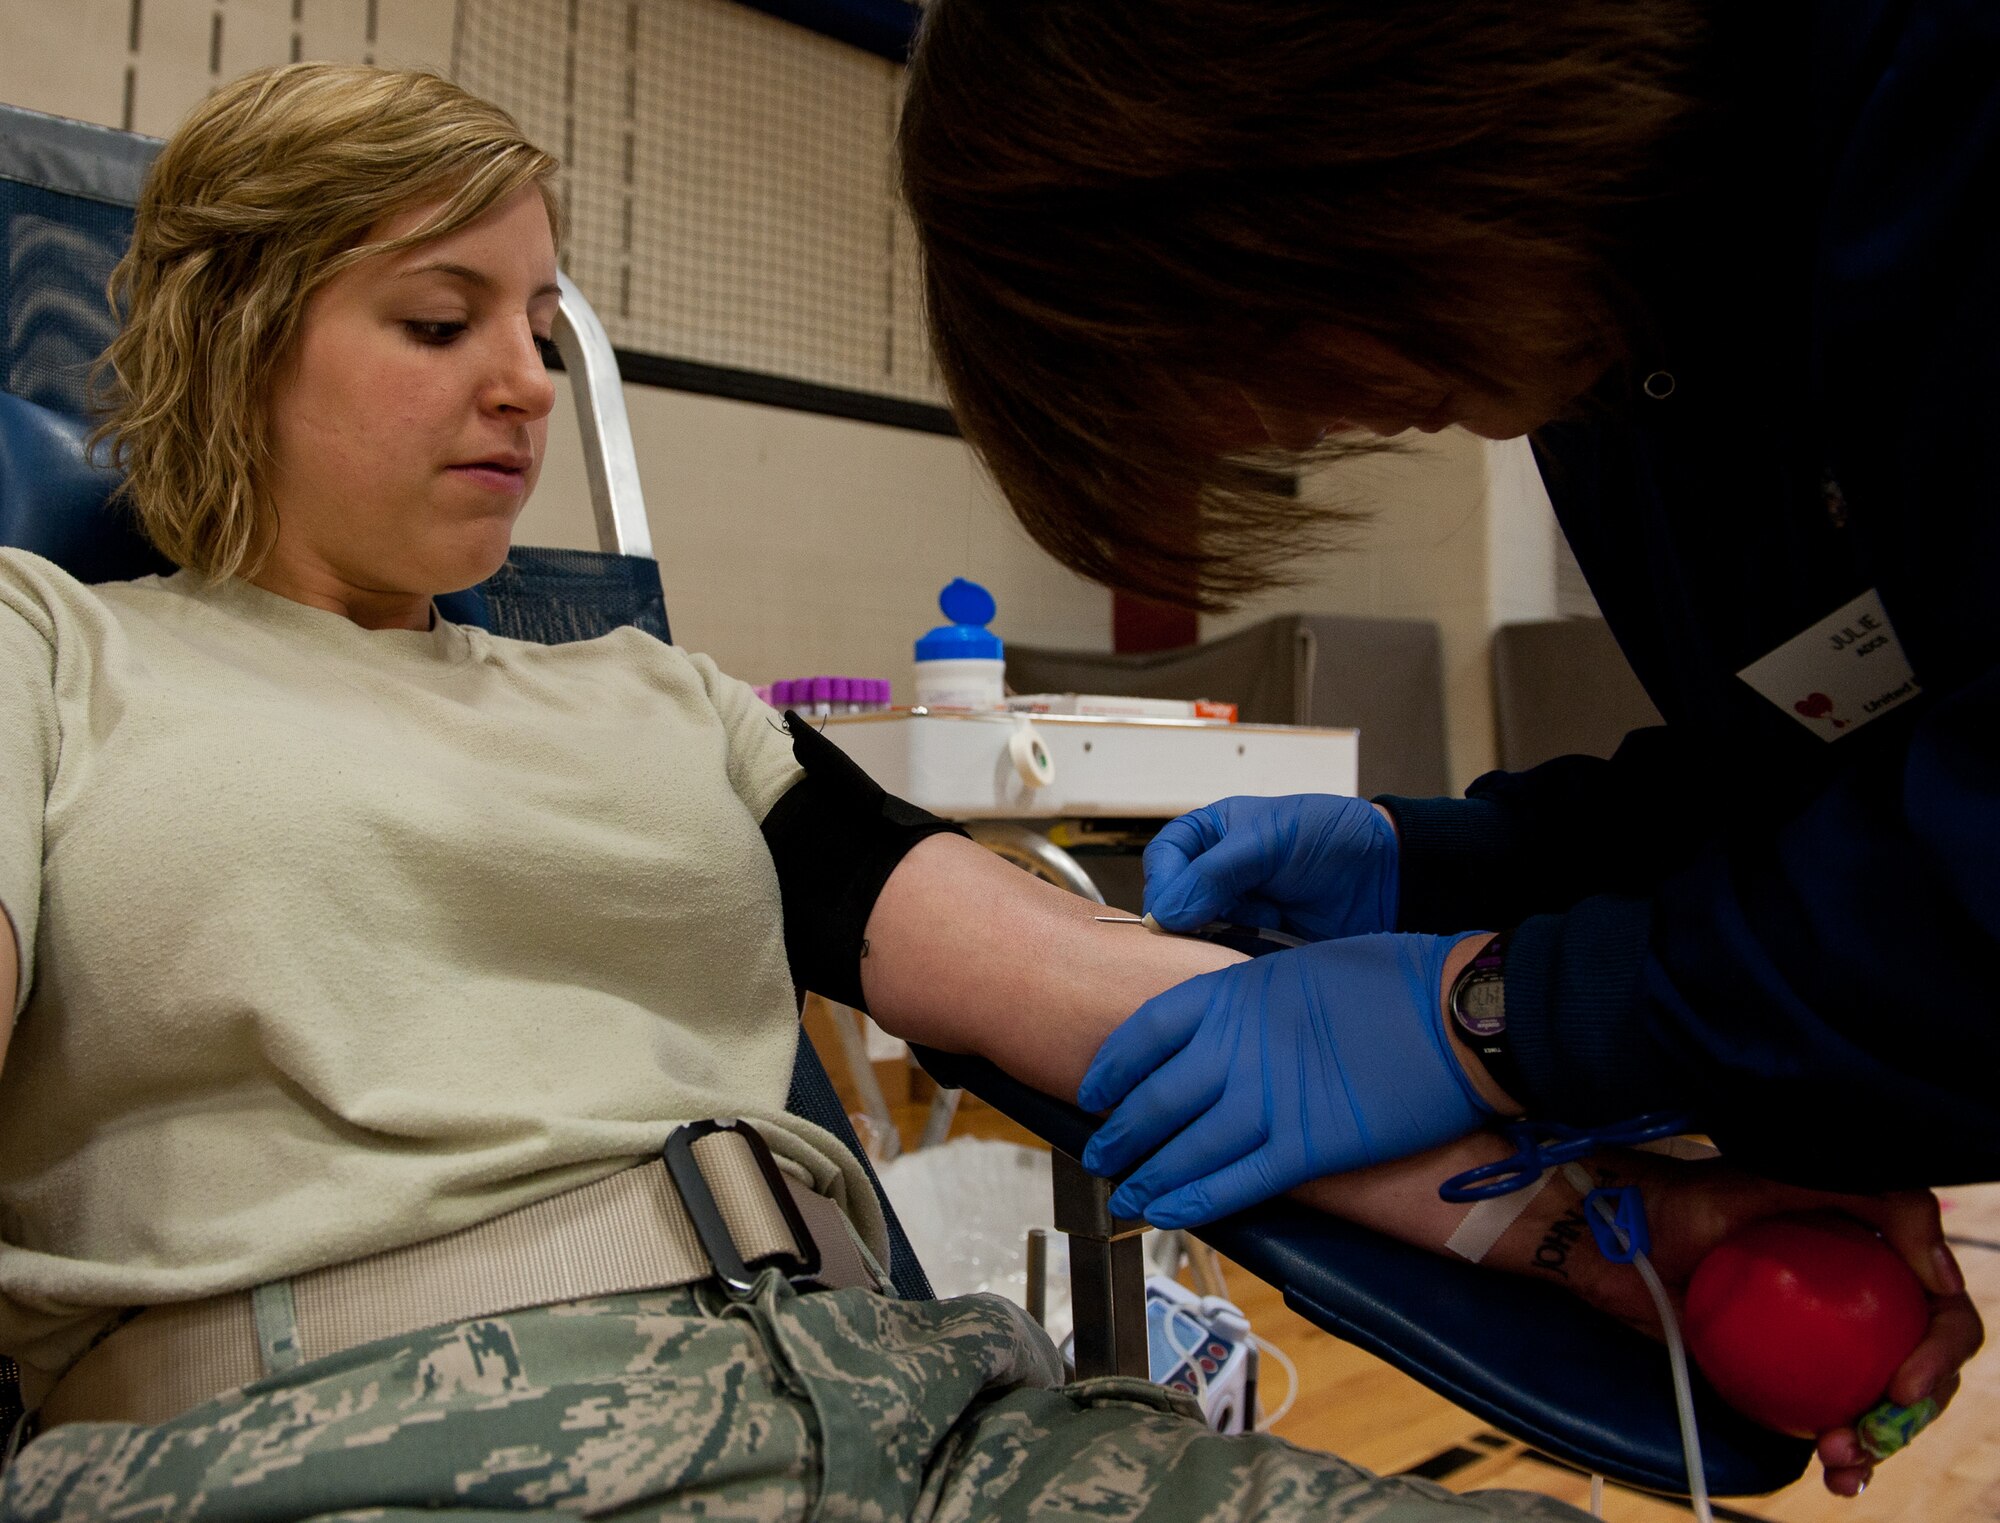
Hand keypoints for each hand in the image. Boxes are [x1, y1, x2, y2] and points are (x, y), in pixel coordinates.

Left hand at [1076, 932, 1491, 1226]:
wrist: (1454, 1012)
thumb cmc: (1390, 978)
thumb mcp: (1298, 967)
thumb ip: (1251, 1003)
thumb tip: (1224, 1032)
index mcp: (1231, 994)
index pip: (1145, 1033)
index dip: (1112, 1068)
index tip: (1095, 1090)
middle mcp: (1236, 1048)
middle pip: (1155, 1100)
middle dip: (1120, 1134)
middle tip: (1100, 1155)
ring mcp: (1269, 1101)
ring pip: (1186, 1149)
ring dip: (1148, 1177)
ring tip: (1125, 1195)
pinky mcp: (1308, 1147)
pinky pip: (1237, 1182)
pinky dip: (1196, 1201)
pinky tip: (1169, 1213)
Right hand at [1142, 794, 1397, 940]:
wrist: (1388, 876)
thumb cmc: (1331, 838)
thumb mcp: (1269, 840)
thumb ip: (1215, 873)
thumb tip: (1165, 914)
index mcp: (1213, 834)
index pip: (1164, 857)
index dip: (1162, 883)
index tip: (1170, 912)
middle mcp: (1217, 874)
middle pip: (1173, 903)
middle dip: (1190, 917)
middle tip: (1218, 925)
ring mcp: (1238, 911)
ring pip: (1198, 936)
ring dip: (1219, 938)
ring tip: (1261, 926)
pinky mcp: (1257, 945)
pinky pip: (1229, 958)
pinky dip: (1239, 958)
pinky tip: (1267, 945)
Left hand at [1550, 1155, 1982, 1498]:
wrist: (1617, 1239)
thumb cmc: (1687, 1199)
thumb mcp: (1776, 1177)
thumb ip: (1867, 1197)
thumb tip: (1939, 1274)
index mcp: (1873, 1256)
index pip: (1939, 1308)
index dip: (1942, 1350)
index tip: (1904, 1385)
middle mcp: (1858, 1302)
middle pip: (1919, 1366)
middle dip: (1912, 1414)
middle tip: (1866, 1433)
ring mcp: (1822, 1345)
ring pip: (1880, 1406)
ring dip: (1879, 1445)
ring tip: (1840, 1457)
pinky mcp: (1783, 1376)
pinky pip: (1827, 1419)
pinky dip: (1844, 1456)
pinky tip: (1834, 1474)